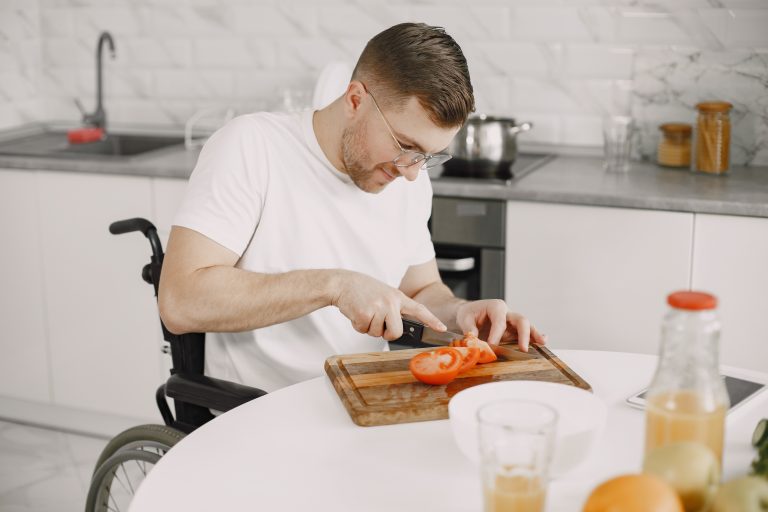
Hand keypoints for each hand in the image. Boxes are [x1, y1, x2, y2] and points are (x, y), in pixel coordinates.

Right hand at [331, 270, 445, 340]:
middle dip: (386, 334)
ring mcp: (378, 307)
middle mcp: (391, 301)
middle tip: (376, 322)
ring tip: (364, 310)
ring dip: (368, 327)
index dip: (431, 320)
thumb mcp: (384, 294)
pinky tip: (356, 312)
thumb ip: (394, 308)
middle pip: (396, 333)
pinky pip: (364, 330)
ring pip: (378, 333)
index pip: (419, 309)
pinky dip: (358, 326)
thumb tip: (398, 329)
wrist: (342, 282)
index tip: (442, 328)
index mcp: (398, 297)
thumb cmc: (362, 290)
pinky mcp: (364, 313)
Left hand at [455, 299, 546, 351]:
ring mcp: (512, 322)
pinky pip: (526, 333)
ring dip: (535, 335)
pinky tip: (541, 343)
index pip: (500, 321)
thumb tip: (473, 339)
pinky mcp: (513, 331)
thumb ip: (469, 328)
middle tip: (523, 348)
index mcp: (496, 306)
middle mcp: (507, 313)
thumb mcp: (464, 318)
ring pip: (527, 326)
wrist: (470, 313)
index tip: (491, 346)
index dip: (496, 334)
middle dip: (523, 334)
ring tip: (542, 342)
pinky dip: (534, 338)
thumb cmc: (468, 313)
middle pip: (520, 320)